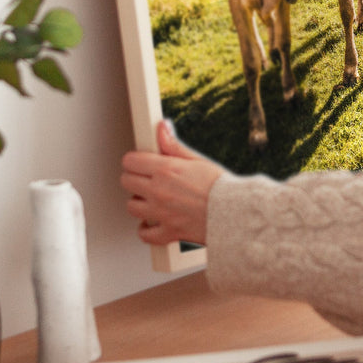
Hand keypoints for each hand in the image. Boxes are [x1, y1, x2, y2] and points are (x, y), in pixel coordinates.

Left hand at [120, 120, 224, 246]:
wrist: (236, 213)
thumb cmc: (221, 187)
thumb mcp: (197, 160)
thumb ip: (174, 145)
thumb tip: (162, 127)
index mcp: (166, 170)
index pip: (131, 161)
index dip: (134, 160)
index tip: (140, 162)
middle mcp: (159, 191)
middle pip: (126, 182)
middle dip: (134, 178)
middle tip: (146, 179)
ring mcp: (161, 213)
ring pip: (131, 207)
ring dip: (139, 202)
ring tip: (151, 199)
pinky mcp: (167, 232)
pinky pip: (144, 234)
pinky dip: (146, 229)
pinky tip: (153, 222)